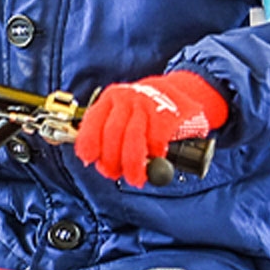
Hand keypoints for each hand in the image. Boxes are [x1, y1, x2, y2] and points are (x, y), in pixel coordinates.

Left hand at [75, 71, 227, 186]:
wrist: (181, 92)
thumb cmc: (146, 110)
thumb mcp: (123, 112)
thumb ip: (110, 134)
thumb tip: (102, 164)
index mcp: (110, 98)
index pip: (92, 122)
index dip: (88, 144)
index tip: (89, 160)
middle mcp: (126, 99)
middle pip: (112, 133)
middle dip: (111, 160)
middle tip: (115, 174)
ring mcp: (147, 105)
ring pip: (132, 138)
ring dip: (131, 164)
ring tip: (135, 178)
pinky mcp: (167, 114)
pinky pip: (155, 140)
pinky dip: (153, 156)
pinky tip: (155, 160)